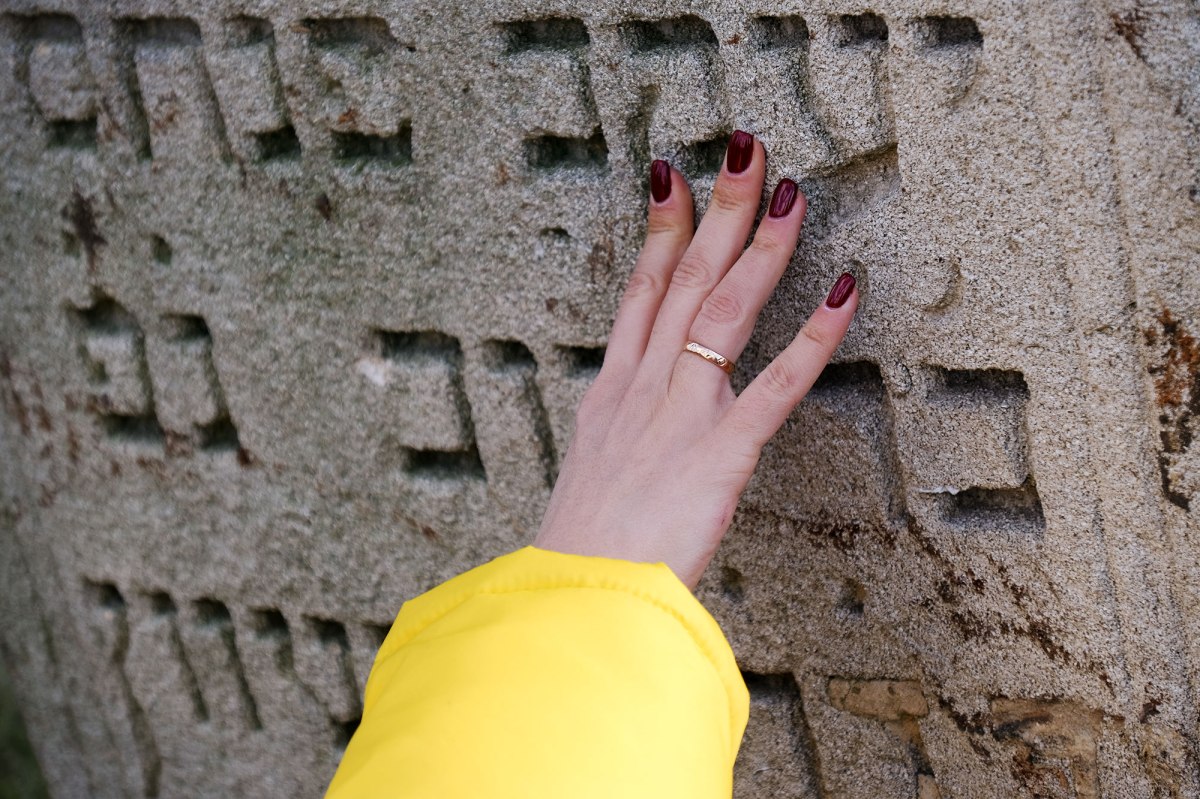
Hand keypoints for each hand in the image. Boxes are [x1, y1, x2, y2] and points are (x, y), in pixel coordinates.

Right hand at [534, 131, 858, 588]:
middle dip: (718, 208)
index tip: (674, 176)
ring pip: (725, 310)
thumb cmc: (584, 550)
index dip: (660, 228)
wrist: (578, 600)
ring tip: (792, 192)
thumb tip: (637, 421)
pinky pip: (776, 384)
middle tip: (745, 148)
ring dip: (762, 246)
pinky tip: (845, 290)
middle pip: (683, 278)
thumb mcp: (592, 475)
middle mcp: (645, 387)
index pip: (640, 290)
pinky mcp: (720, 453)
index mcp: (613, 392)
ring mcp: (682, 414)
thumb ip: (620, 436)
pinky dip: (814, 335)